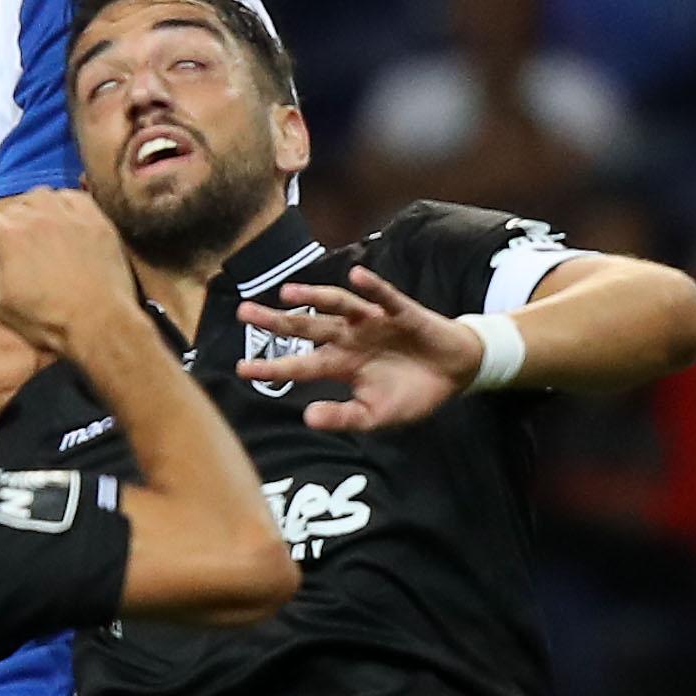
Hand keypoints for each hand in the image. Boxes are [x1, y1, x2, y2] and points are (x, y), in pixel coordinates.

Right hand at [0, 190, 139, 356]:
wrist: (98, 322)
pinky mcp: (94, 219)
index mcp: (10, 238)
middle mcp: (36, 217)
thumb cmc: (49, 320)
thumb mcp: (1, 307)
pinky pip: (73, 197)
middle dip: (10, 226)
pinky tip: (65, 222)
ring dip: (35, 210)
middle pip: (12, 208)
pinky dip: (64, 205)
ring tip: (41, 230)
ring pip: (40, 196)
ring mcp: (68, 215)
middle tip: (21, 250)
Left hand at [238, 266, 480, 430]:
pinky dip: (372, 287)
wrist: (455, 374)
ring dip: (315, 297)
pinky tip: (357, 277)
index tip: (241, 368)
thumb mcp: (375, 416)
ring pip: (338, 305)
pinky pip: (385, 297)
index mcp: (341, 364)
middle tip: (243, 312)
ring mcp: (373, 322)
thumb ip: (343, 417)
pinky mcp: (401, 312)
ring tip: (289, 293)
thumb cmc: (410, 393)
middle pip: (307, 326)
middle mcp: (350, 338)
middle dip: (277, 320)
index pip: (300, 364)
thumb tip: (307, 417)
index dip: (272, 367)